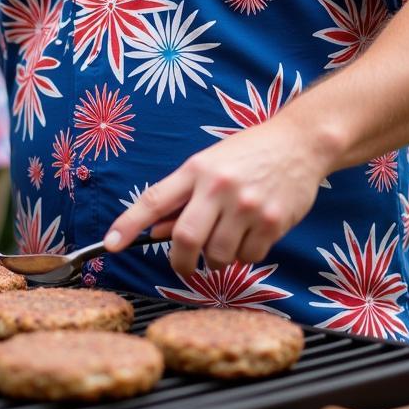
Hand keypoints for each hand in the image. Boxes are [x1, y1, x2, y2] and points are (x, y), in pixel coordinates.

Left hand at [104, 120, 324, 278]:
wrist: (299, 143)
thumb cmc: (247, 154)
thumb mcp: (210, 166)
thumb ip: (183, 198)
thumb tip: (156, 232)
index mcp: (196, 169)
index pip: (153, 199)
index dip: (128, 224)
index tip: (110, 245)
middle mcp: (218, 186)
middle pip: (185, 239)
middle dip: (180, 262)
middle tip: (183, 266)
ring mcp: (246, 205)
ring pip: (218, 256)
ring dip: (217, 260)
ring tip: (226, 240)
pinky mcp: (272, 222)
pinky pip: (248, 257)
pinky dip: (245, 255)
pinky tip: (251, 234)